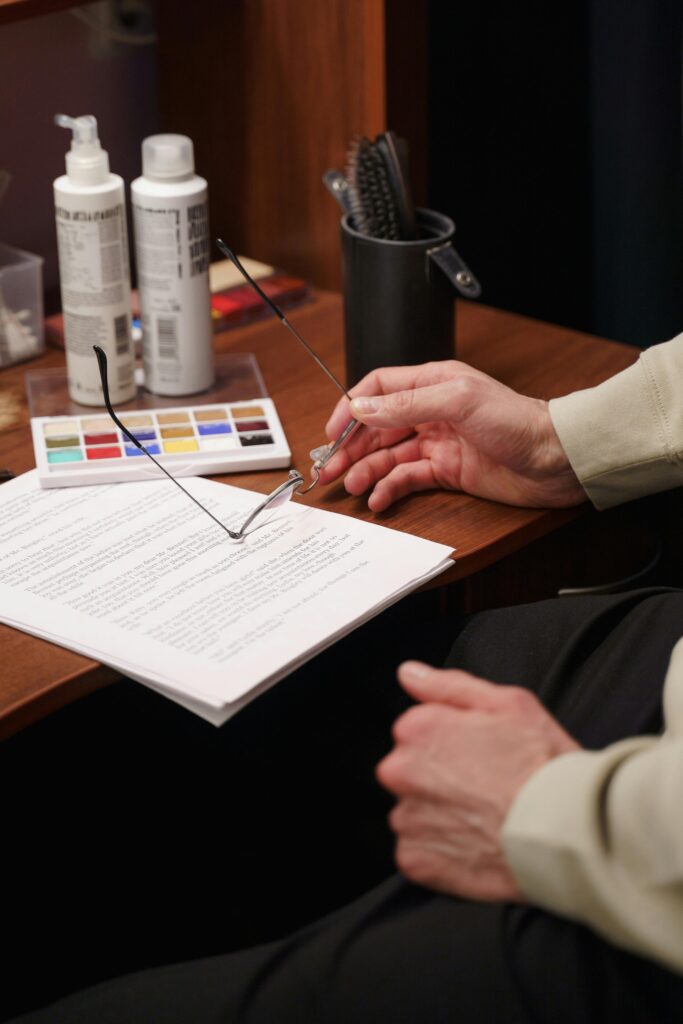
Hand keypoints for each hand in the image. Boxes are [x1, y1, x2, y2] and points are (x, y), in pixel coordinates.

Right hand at [319, 361, 585, 511]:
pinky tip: (379, 498)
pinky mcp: (446, 471)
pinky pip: (408, 478)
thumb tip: (362, 407)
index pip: (378, 388)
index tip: (332, 431)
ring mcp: (437, 443)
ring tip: (351, 487)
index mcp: (431, 383)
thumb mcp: (457, 401)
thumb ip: (406, 404)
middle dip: (350, 447)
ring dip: (366, 470)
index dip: (351, 408)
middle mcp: (430, 411)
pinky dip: (390, 488)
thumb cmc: (517, 421)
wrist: (555, 460)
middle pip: (376, 426)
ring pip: (388, 455)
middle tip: (329, 468)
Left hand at [376, 662, 579, 901]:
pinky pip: (418, 851)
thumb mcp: (508, 703)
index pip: (416, 730)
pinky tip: (475, 843)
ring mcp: (406, 818)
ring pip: (413, 810)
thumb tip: (409, 673)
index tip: (480, 754)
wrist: (565, 833)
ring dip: (439, 814)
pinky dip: (440, 850)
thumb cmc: (542, 766)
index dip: (452, 741)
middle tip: (485, 787)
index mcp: (419, 729)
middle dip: (439, 776)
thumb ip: (449, 685)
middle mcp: (401, 772)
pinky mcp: (415, 860)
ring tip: (484, 817)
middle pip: (409, 769)